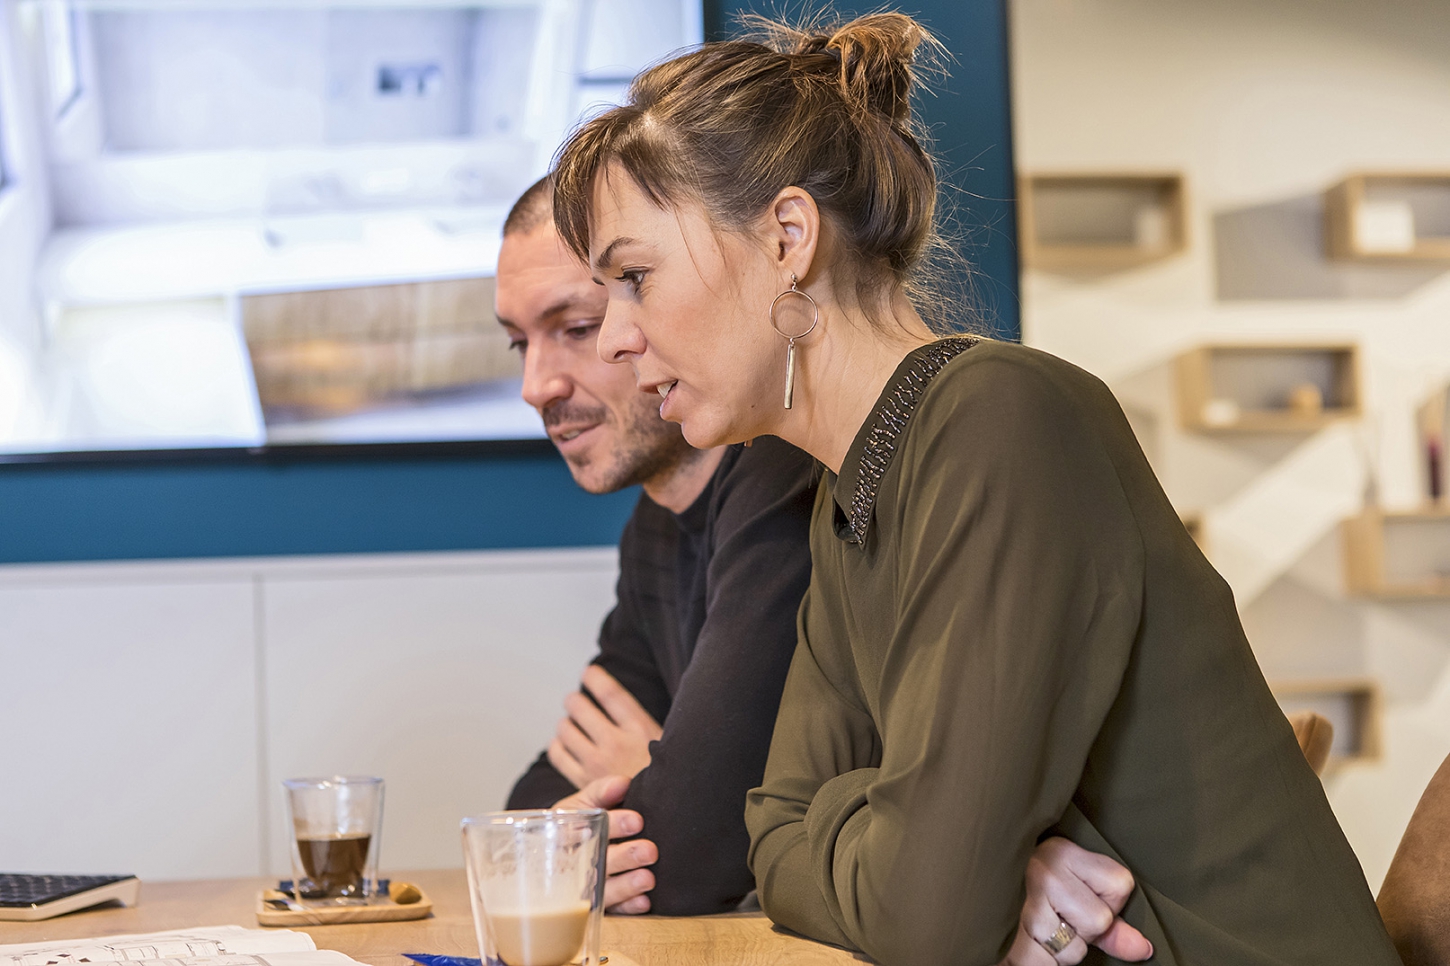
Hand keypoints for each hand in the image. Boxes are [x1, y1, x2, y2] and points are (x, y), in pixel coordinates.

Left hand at [547, 665, 663, 786]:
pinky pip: (558, 754)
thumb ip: (649, 726)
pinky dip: (558, 746)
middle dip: (576, 701)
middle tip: (577, 703)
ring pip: (565, 729)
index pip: (610, 693)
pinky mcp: (582, 783)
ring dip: (567, 723)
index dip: (596, 678)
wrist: (663, 820)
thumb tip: (632, 707)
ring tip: (573, 725)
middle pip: (580, 707)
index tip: (589, 673)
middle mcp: (614, 743)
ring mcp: (595, 764)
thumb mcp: (670, 746)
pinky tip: (566, 746)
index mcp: (639, 730)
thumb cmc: (670, 780)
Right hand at [554, 776, 658, 914]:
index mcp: (567, 833)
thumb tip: (623, 783)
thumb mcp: (584, 801)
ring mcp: (586, 885)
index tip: (637, 820)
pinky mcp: (599, 903)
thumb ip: (603, 790)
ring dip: (626, 886)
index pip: (587, 829)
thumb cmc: (580, 820)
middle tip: (649, 850)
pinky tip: (644, 902)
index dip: (613, 825)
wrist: (569, 843)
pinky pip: (613, 910)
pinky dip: (628, 907)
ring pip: (604, 889)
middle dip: (624, 857)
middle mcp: (574, 862)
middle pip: (597, 862)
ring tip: (648, 878)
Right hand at [998, 837, 1152, 964]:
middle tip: (1054, 913)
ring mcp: (1025, 903)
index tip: (1078, 892)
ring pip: (1075, 948)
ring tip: (1038, 927)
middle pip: (1100, 920)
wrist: (974, 884)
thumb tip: (1142, 950)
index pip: (1120, 885)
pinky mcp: (1009, 935)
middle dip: (1082, 929)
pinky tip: (1028, 942)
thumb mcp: (1072, 890)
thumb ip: (1111, 922)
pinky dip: (1040, 961)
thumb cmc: (1027, 890)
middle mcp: (1042, 871)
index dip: (1106, 899)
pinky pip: (1046, 964)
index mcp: (1060, 850)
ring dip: (1060, 949)